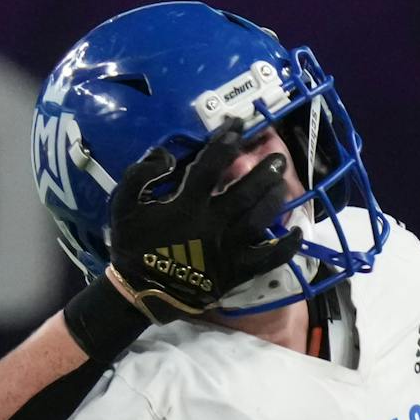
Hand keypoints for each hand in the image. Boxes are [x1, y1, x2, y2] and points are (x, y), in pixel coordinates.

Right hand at [105, 122, 303, 319]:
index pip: (211, 165)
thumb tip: (167, 157)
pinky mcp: (236, 271)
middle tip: (278, 158)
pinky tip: (297, 232)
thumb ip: (139, 175)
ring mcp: (228, 248)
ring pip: (260, 218)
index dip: (226, 142)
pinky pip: (268, 258)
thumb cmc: (132, 247)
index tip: (237, 127)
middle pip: (246, 190)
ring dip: (275, 198)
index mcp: (186, 205)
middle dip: (264, 170)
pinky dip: (286, 246)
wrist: (139, 292)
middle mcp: (213, 223)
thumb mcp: (122, 205)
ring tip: (283, 184)